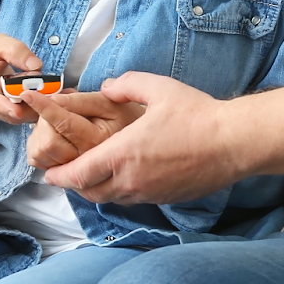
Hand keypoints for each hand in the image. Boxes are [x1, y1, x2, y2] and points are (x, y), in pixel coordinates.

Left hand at [43, 76, 283, 203]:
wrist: (233, 143)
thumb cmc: (197, 114)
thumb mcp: (158, 88)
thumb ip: (126, 84)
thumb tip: (107, 86)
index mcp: (122, 154)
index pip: (77, 174)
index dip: (58, 176)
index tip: (49, 173)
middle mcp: (131, 180)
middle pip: (90, 192)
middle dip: (76, 184)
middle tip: (71, 171)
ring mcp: (149, 193)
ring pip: (112, 199)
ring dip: (99, 189)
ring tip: (98, 175)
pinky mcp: (167, 198)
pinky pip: (135, 199)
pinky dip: (123, 191)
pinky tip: (131, 176)